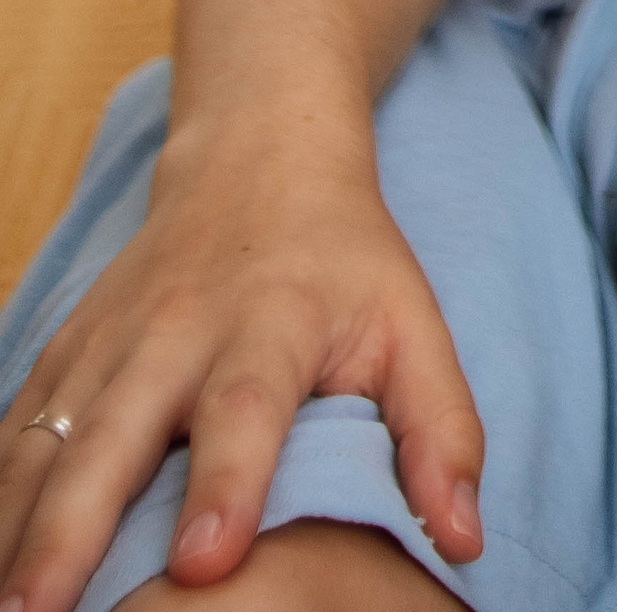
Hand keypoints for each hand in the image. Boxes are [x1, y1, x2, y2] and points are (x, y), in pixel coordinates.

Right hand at [0, 131, 482, 611]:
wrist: (257, 154)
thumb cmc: (344, 260)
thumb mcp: (412, 323)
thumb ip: (440, 429)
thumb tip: (466, 539)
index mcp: (272, 322)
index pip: (244, 407)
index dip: (226, 483)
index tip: (205, 564)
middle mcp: (175, 331)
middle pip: (114, 435)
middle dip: (71, 531)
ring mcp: (107, 341)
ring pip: (44, 440)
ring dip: (14, 529)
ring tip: (7, 611)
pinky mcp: (62, 350)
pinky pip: (13, 425)